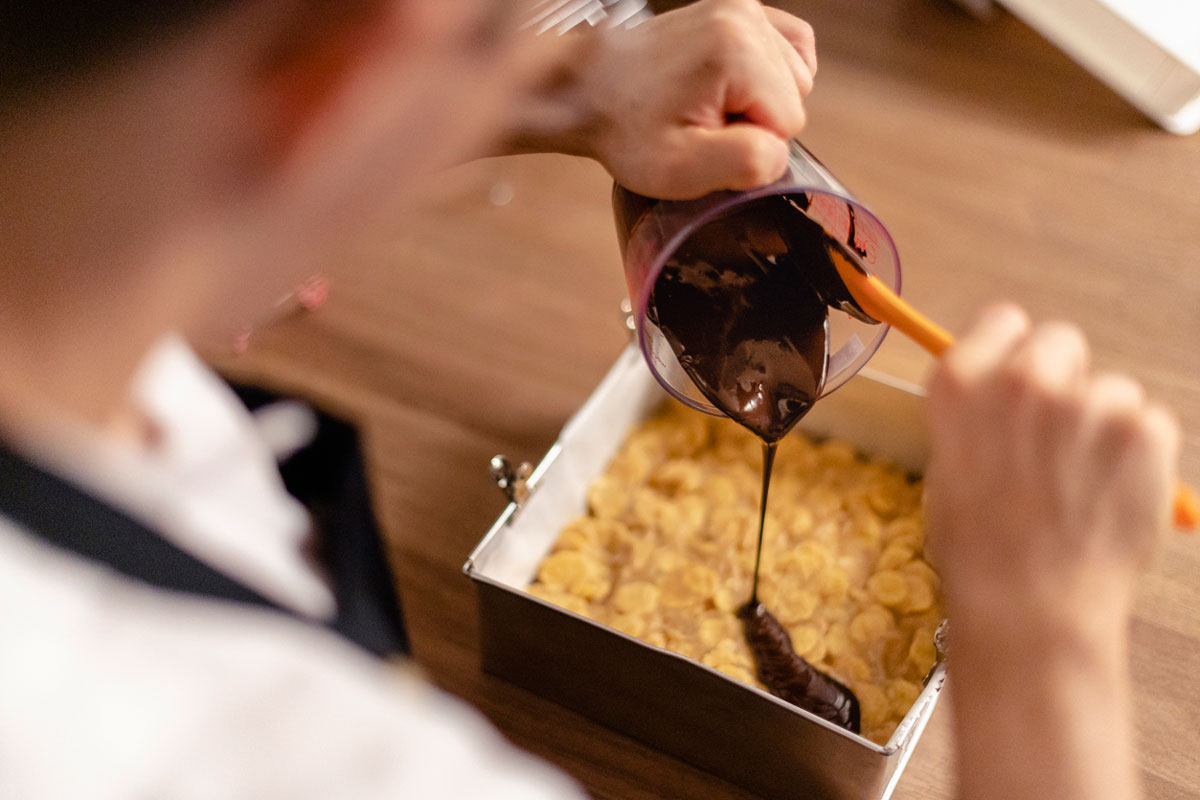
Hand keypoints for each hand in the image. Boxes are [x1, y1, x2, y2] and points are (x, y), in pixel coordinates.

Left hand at [504, 0, 816, 199]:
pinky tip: (732, 87)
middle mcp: (744, 16)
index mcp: (736, 50)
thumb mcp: (680, 168)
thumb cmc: (626, 130)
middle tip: (699, 122)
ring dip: (756, 100)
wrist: (588, 89)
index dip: (750, 144)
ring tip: (704, 103)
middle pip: (795, 96)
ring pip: (794, 76)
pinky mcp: (740, 6)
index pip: (789, 124)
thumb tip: (781, 151)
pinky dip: (769, 74)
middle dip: (753, 121)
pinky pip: (790, 47)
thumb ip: (746, 162)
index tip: (703, 137)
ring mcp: (742, 6)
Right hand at [925, 303, 1178, 648]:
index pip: (1002, 321)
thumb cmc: (981, 548)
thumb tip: (1008, 395)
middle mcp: (1021, 378)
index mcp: (960, 384)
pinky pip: (1150, 423)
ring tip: (1081, 487)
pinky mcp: (1143, 428)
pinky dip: (1140, 455)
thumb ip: (978, 416)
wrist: (1031, 607)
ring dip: (1103, 426)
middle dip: (1063, 381)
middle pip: (1060, 342)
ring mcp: (1086, 400)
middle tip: (1055, 442)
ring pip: (1110, 390)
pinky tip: (1112, 495)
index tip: (1016, 387)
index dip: (1011, 354)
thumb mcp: (948, 467)